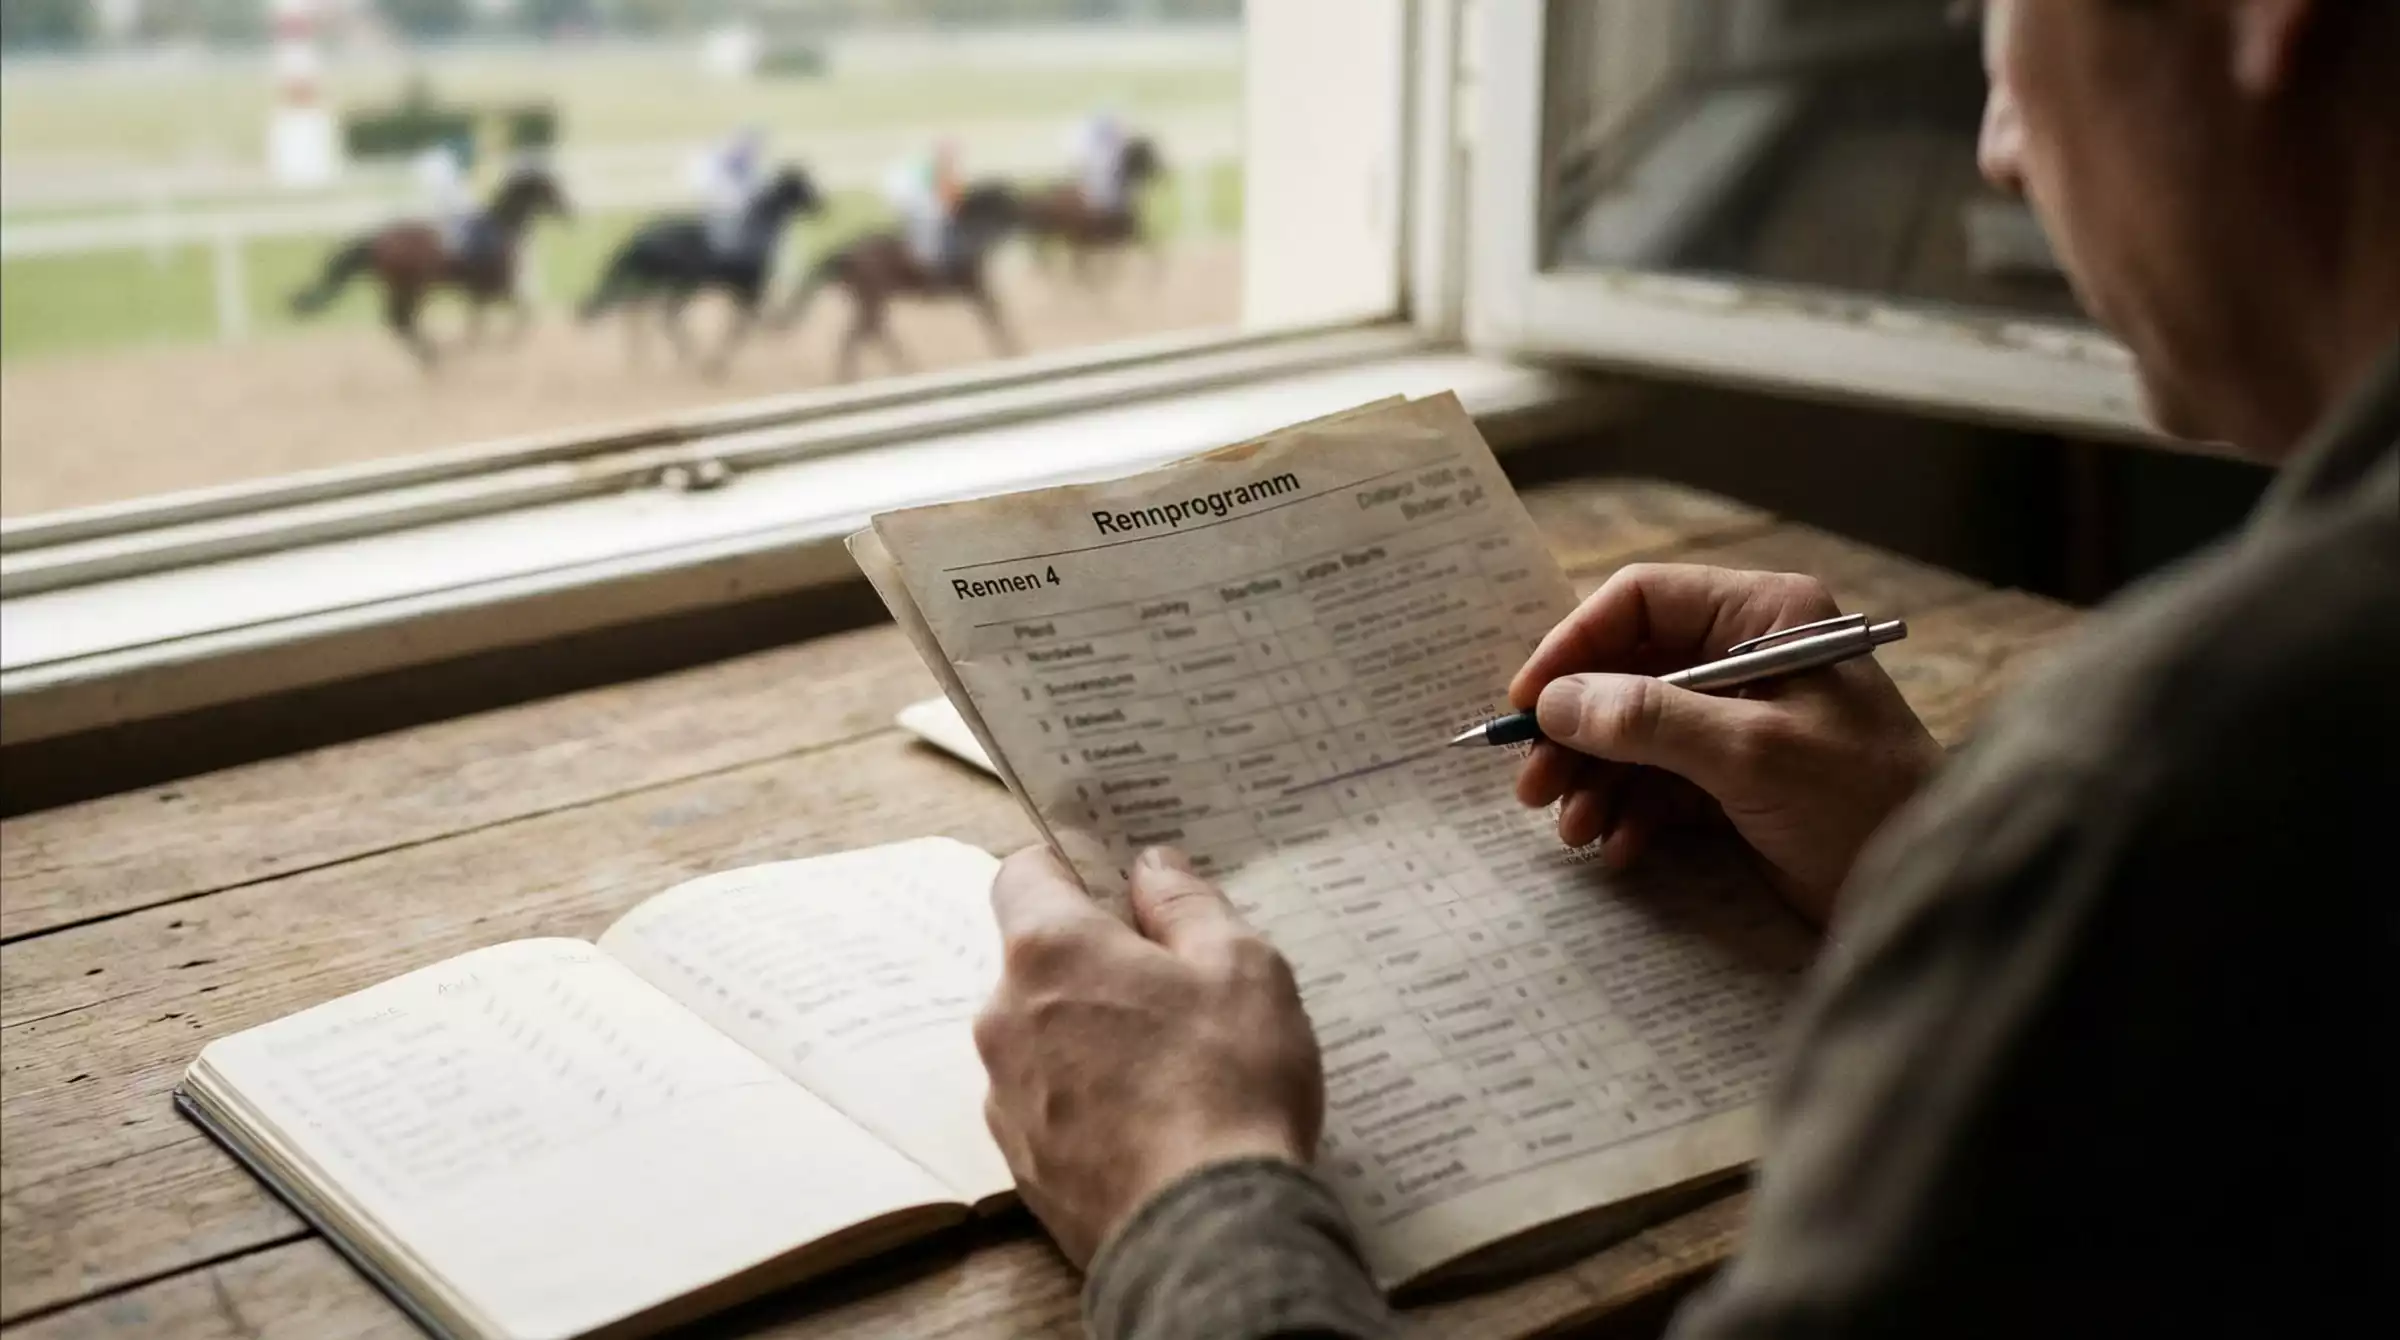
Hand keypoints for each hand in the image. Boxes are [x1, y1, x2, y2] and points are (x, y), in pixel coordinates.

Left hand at [975, 844, 1323, 1266]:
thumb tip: (1152, 869)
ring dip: (1089, 1035)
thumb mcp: (1241, 968)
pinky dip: (1087, 1100)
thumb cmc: (1228, 1087)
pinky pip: (1048, 1104)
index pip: (1023, 874)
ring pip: (1041, 1036)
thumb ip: (1187, 905)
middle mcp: (1005, 1017)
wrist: (1205, 1235)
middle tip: (1174, 986)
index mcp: (1052, 951)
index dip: (1068, 869)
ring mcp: (1005, 1096)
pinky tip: (1151, 1122)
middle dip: (1095, 962)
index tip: (1116, 888)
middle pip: (1036, 961)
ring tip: (1171, 1066)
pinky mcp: (1022, 1163)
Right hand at [1509, 563, 1942, 925]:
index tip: (1529, 702)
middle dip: (1577, 731)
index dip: (1575, 646)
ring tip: (1573, 829)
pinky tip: (1618, 847)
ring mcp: (1740, 720)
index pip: (1642, 602)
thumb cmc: (1864, 802)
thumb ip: (1651, 720)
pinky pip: (1658, 783)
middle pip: (1627, 672)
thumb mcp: (1752, 753)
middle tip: (1533, 785)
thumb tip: (1557, 703)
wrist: (1930, 889)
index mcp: (1765, 616)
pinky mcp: (1737, 781)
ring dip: (1595, 780)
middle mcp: (1747, 657)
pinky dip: (1630, 812)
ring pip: (1634, 734)